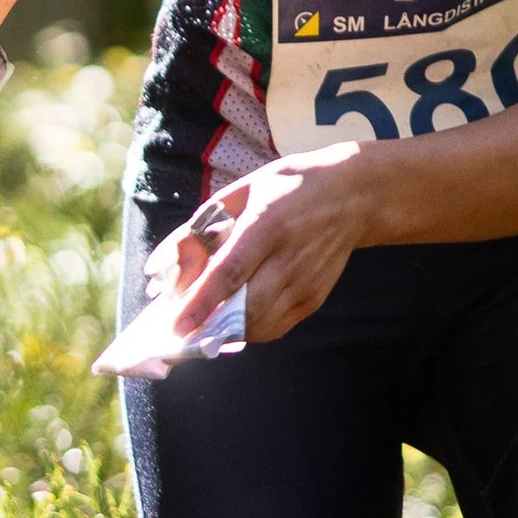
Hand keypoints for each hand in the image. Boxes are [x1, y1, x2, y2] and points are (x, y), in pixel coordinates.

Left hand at [166, 142, 373, 344]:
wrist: (354, 196)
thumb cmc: (290, 187)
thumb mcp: (243, 190)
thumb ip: (202, 227)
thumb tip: (164, 264)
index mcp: (268, 224)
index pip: (230, 273)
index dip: (201, 303)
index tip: (176, 326)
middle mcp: (290, 258)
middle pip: (244, 309)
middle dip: (208, 326)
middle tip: (180, 329)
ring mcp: (306, 283)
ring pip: (258, 326)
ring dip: (225, 331)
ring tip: (203, 322)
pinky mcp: (314, 299)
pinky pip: (275, 327)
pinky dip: (248, 330)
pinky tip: (233, 317)